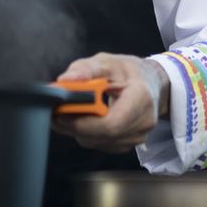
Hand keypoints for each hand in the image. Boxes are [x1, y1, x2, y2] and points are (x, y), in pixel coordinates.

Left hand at [51, 52, 165, 152]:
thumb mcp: (107, 62)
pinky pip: (101, 144)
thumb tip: (65, 81)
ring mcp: (137, 136)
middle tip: (57, 110)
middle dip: (75, 125)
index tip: (62, 111)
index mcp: (141, 98)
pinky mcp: (128, 143)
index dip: (83, 122)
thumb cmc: (128, 72)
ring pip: (97, 142)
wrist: (149, 83)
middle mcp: (143, 122)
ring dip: (79, 130)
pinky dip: (87, 133)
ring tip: (69, 111)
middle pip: (101, 135)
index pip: (111, 123)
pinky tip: (82, 118)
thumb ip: (85, 69)